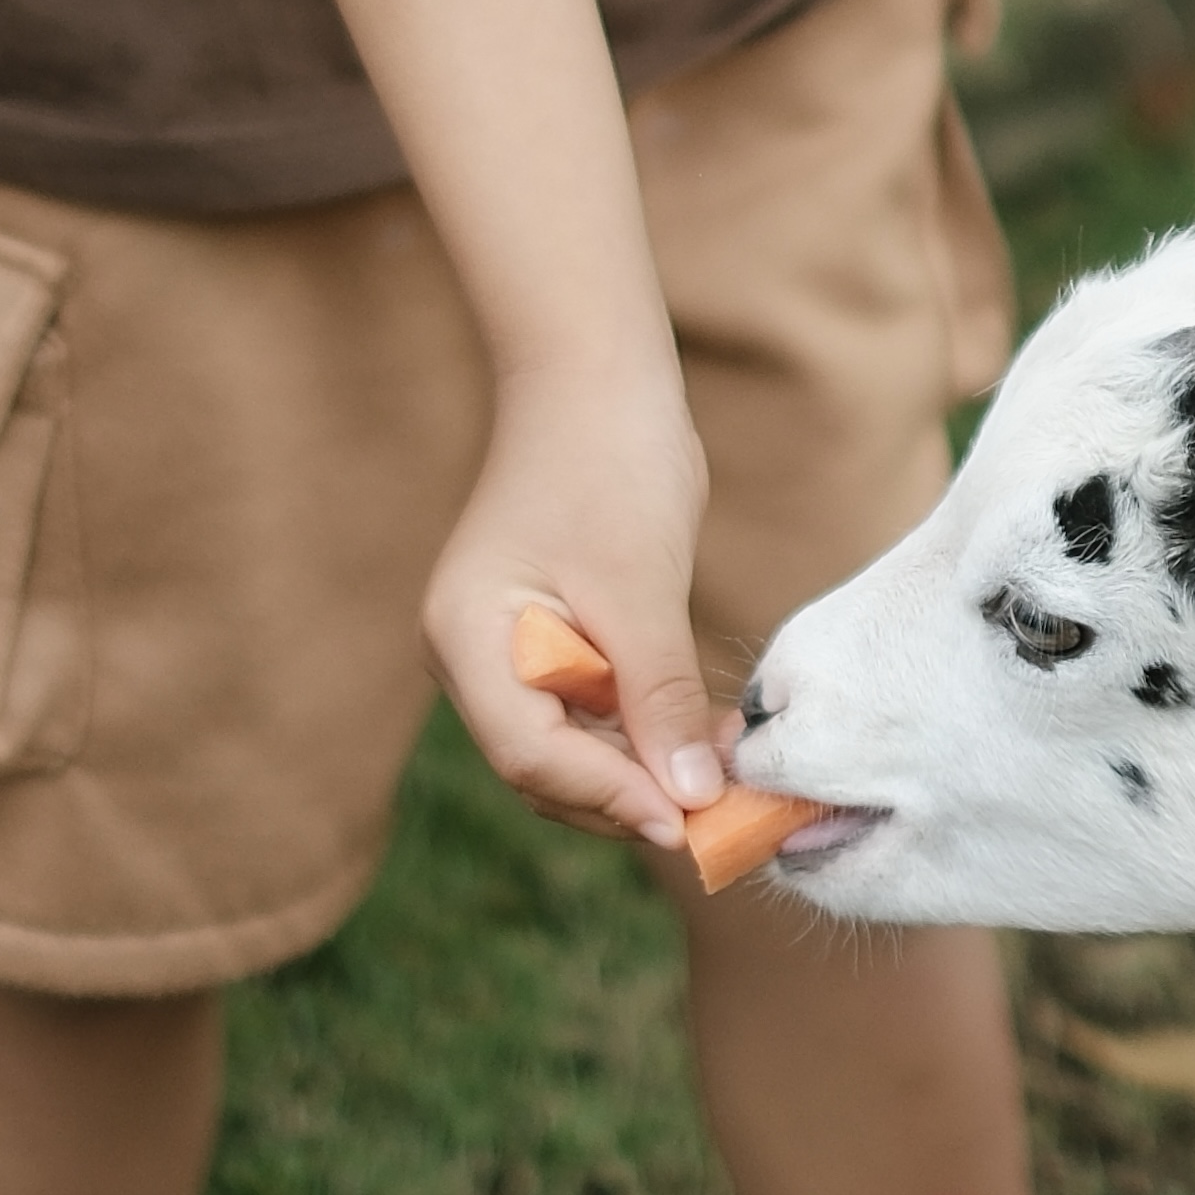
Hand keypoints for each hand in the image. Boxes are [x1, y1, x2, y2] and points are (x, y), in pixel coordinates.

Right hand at [423, 364, 720, 854]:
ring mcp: (506, 650)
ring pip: (573, 748)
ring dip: (646, 767)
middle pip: (547, 767)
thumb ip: (661, 698)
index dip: (609, 796)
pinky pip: (591, 711)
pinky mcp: (548, 639)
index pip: (530, 755)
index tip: (688, 819)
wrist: (599, 375)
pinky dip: (645, 730)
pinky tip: (705, 733)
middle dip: (630, 794)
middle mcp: (473, 657)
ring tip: (726, 769)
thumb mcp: (642, 589)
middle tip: (720, 812)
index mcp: (468, 640)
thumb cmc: (611, 463)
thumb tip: (693, 798)